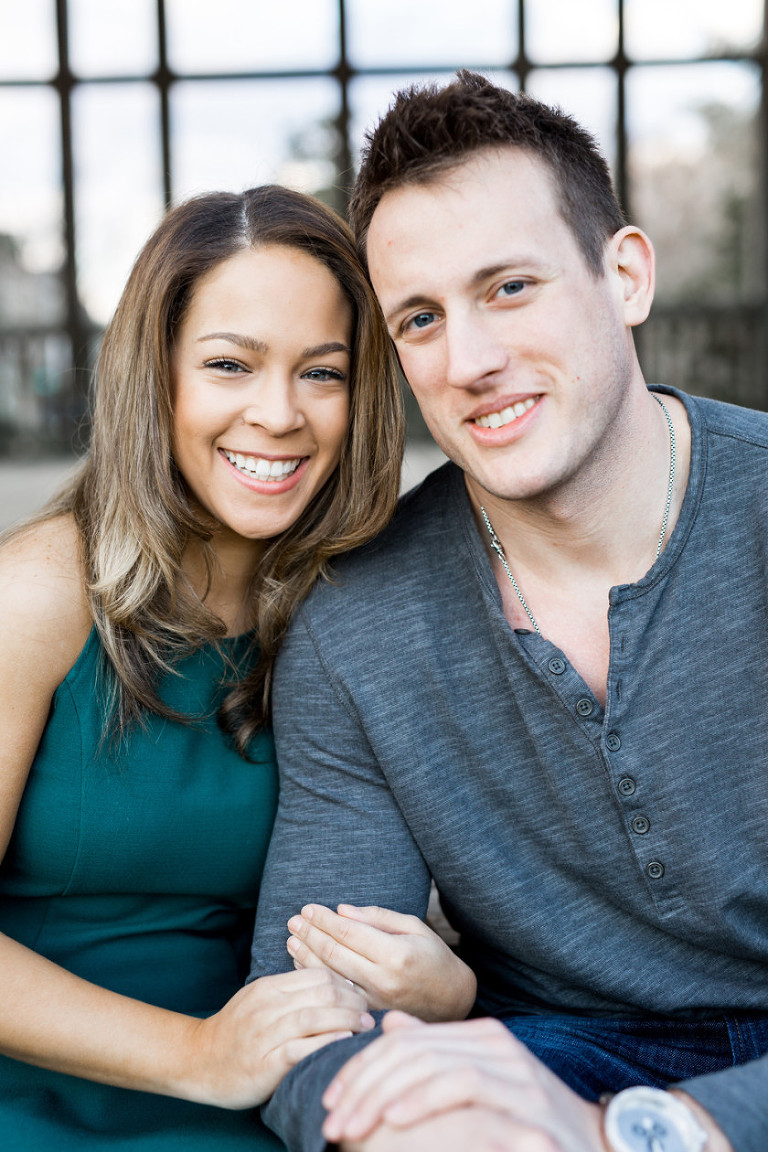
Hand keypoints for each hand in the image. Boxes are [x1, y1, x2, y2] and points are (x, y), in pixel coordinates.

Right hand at [183, 968, 373, 1108]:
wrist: (198, 1061)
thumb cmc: (236, 1032)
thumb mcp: (259, 1000)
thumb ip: (290, 991)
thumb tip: (333, 985)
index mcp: (269, 987)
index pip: (318, 974)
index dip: (346, 982)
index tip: (361, 994)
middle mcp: (268, 1005)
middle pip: (322, 991)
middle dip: (353, 1000)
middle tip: (370, 1011)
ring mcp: (266, 1032)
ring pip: (316, 1015)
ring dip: (347, 1019)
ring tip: (365, 1026)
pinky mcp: (266, 1062)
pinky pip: (302, 1047)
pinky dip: (327, 1042)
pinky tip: (344, 1042)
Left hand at [285, 904, 475, 1021]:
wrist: (453, 1000)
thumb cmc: (434, 957)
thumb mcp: (414, 927)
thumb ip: (377, 918)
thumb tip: (342, 910)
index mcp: (396, 954)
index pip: (349, 933)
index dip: (325, 920)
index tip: (308, 909)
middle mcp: (384, 980)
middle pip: (335, 954)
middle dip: (310, 934)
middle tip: (293, 921)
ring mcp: (375, 1001)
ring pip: (331, 976)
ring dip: (307, 956)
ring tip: (292, 939)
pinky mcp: (370, 1015)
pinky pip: (336, 994)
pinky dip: (318, 978)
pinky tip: (304, 965)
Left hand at [322, 1011, 603, 1149]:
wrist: (594, 1148)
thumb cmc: (525, 1126)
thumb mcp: (475, 1089)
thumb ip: (434, 1057)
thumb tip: (389, 1026)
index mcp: (479, 1036)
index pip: (405, 1039)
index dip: (361, 1068)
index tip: (330, 1102)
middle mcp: (495, 1044)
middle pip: (412, 1050)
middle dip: (362, 1085)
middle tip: (331, 1122)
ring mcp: (514, 1070)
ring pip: (432, 1064)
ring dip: (382, 1098)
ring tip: (351, 1128)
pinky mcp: (526, 1101)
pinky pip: (465, 1086)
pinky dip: (424, 1100)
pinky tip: (395, 1118)